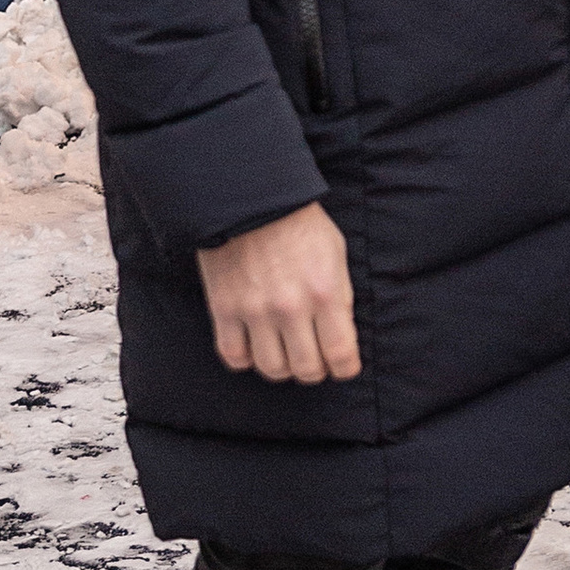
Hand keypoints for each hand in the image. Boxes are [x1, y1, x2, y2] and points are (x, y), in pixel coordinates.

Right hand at [199, 202, 358, 384]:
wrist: (251, 199)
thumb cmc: (299, 224)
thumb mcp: (336, 254)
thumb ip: (340, 297)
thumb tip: (342, 335)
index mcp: (325, 292)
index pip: (341, 355)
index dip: (345, 368)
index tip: (343, 366)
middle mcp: (291, 308)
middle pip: (306, 369)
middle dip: (315, 370)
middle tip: (314, 360)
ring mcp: (255, 311)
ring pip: (272, 369)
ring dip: (282, 367)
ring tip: (285, 353)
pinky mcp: (224, 309)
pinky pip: (234, 356)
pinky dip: (246, 358)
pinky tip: (254, 344)